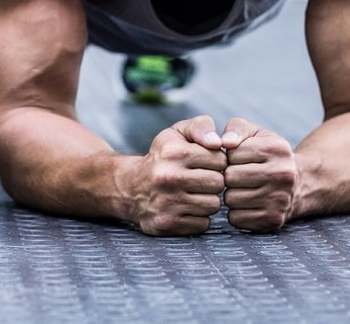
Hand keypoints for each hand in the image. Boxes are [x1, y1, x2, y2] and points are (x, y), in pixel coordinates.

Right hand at [126, 115, 226, 235]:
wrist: (129, 186)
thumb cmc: (162, 157)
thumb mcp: (177, 133)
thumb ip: (201, 126)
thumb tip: (218, 142)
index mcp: (174, 152)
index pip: (220, 160)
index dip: (216, 162)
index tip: (203, 163)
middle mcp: (169, 177)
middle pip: (219, 184)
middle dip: (213, 181)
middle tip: (199, 179)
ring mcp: (167, 203)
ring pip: (213, 205)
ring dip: (206, 200)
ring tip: (192, 193)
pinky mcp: (167, 223)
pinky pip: (203, 224)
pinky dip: (198, 217)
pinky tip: (185, 207)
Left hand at [220, 117, 298, 231]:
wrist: (297, 185)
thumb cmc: (267, 155)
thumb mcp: (255, 134)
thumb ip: (236, 129)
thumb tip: (223, 142)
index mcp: (277, 148)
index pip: (232, 154)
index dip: (230, 157)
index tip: (239, 159)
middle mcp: (283, 174)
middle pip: (230, 177)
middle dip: (228, 176)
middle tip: (238, 176)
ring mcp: (280, 199)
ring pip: (230, 199)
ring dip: (230, 194)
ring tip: (243, 189)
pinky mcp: (273, 220)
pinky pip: (235, 219)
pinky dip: (236, 212)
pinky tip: (248, 203)